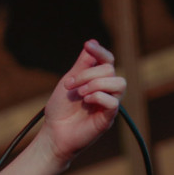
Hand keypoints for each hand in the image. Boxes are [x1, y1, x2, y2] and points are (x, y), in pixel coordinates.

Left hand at [39, 40, 125, 165]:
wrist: (54, 132)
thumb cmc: (60, 109)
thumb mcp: (68, 81)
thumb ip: (82, 65)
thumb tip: (92, 42)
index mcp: (97, 80)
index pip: (107, 60)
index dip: (100, 51)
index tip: (88, 45)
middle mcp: (106, 90)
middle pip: (110, 70)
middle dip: (88, 73)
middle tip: (69, 85)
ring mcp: (109, 104)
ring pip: (119, 83)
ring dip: (96, 84)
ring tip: (80, 93)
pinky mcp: (108, 118)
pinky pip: (114, 102)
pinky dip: (99, 97)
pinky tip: (86, 101)